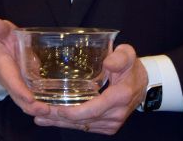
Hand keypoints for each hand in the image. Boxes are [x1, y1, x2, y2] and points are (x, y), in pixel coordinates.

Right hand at [0, 13, 51, 118]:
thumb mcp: (4, 30)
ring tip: (51, 112)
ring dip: (36, 110)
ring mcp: (14, 88)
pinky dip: (40, 109)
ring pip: (23, 103)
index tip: (30, 98)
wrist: (8, 47)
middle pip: (17, 96)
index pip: (8, 78)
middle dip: (30, 105)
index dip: (18, 89)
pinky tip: (53, 111)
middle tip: (46, 109)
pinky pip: (30, 103)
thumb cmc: (7, 38)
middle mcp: (6, 79)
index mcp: (0, 63)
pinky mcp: (23, 92)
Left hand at [33, 43, 147, 134]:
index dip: (75, 112)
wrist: (143, 83)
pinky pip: (87, 127)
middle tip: (39, 113)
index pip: (95, 109)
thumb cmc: (131, 66)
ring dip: (62, 123)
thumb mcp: (128, 54)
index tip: (57, 110)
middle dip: (61, 118)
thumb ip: (119, 57)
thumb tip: (108, 63)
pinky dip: (70, 124)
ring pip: (84, 126)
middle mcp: (116, 113)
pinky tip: (53, 120)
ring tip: (40, 118)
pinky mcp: (108, 125)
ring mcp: (113, 122)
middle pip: (85, 120)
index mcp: (119, 96)